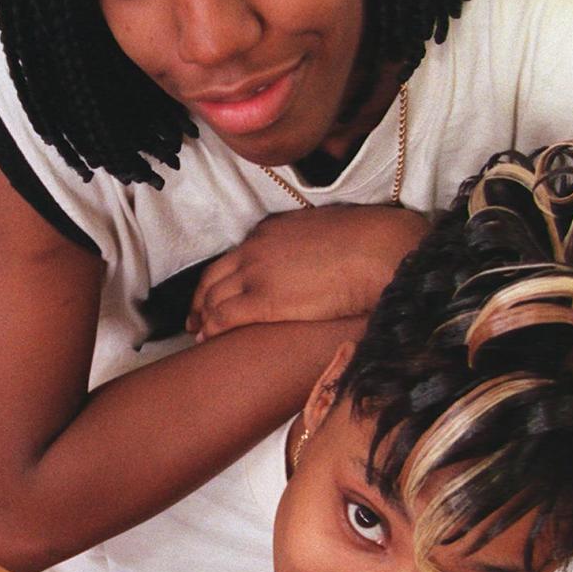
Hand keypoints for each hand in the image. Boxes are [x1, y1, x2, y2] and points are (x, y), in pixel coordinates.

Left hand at [186, 205, 428, 338]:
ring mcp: (256, 273)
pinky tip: (209, 340)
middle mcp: (255, 248)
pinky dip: (212, 328)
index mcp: (271, 231)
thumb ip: (313, 245)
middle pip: (213, 277)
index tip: (216, 294)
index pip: (234, 256)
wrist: (377, 249)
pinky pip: (223, 316)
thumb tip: (322, 260)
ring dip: (203, 318)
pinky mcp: (263, 300)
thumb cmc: (369, 242)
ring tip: (200, 335)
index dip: (220, 279)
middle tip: (195, 320)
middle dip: (200, 300)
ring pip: (213, 297)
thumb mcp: (328, 233)